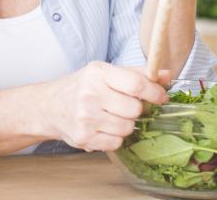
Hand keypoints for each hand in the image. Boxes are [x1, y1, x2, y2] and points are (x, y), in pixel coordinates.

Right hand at [38, 62, 170, 151]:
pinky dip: (114, 138)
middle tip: (125, 106)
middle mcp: (89, 94)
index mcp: (97, 73)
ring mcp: (85, 118)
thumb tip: (168, 75)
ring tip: (111, 116)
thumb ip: (137, 73)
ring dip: (126, 124)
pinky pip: (116, 143)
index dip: (154, 92)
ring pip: (127, 128)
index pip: (136, 84)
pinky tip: (103, 128)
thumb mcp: (105, 73)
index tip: (161, 97)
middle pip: (135, 109)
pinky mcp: (83, 138)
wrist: (48, 106)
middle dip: (135, 109)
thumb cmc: (81, 87)